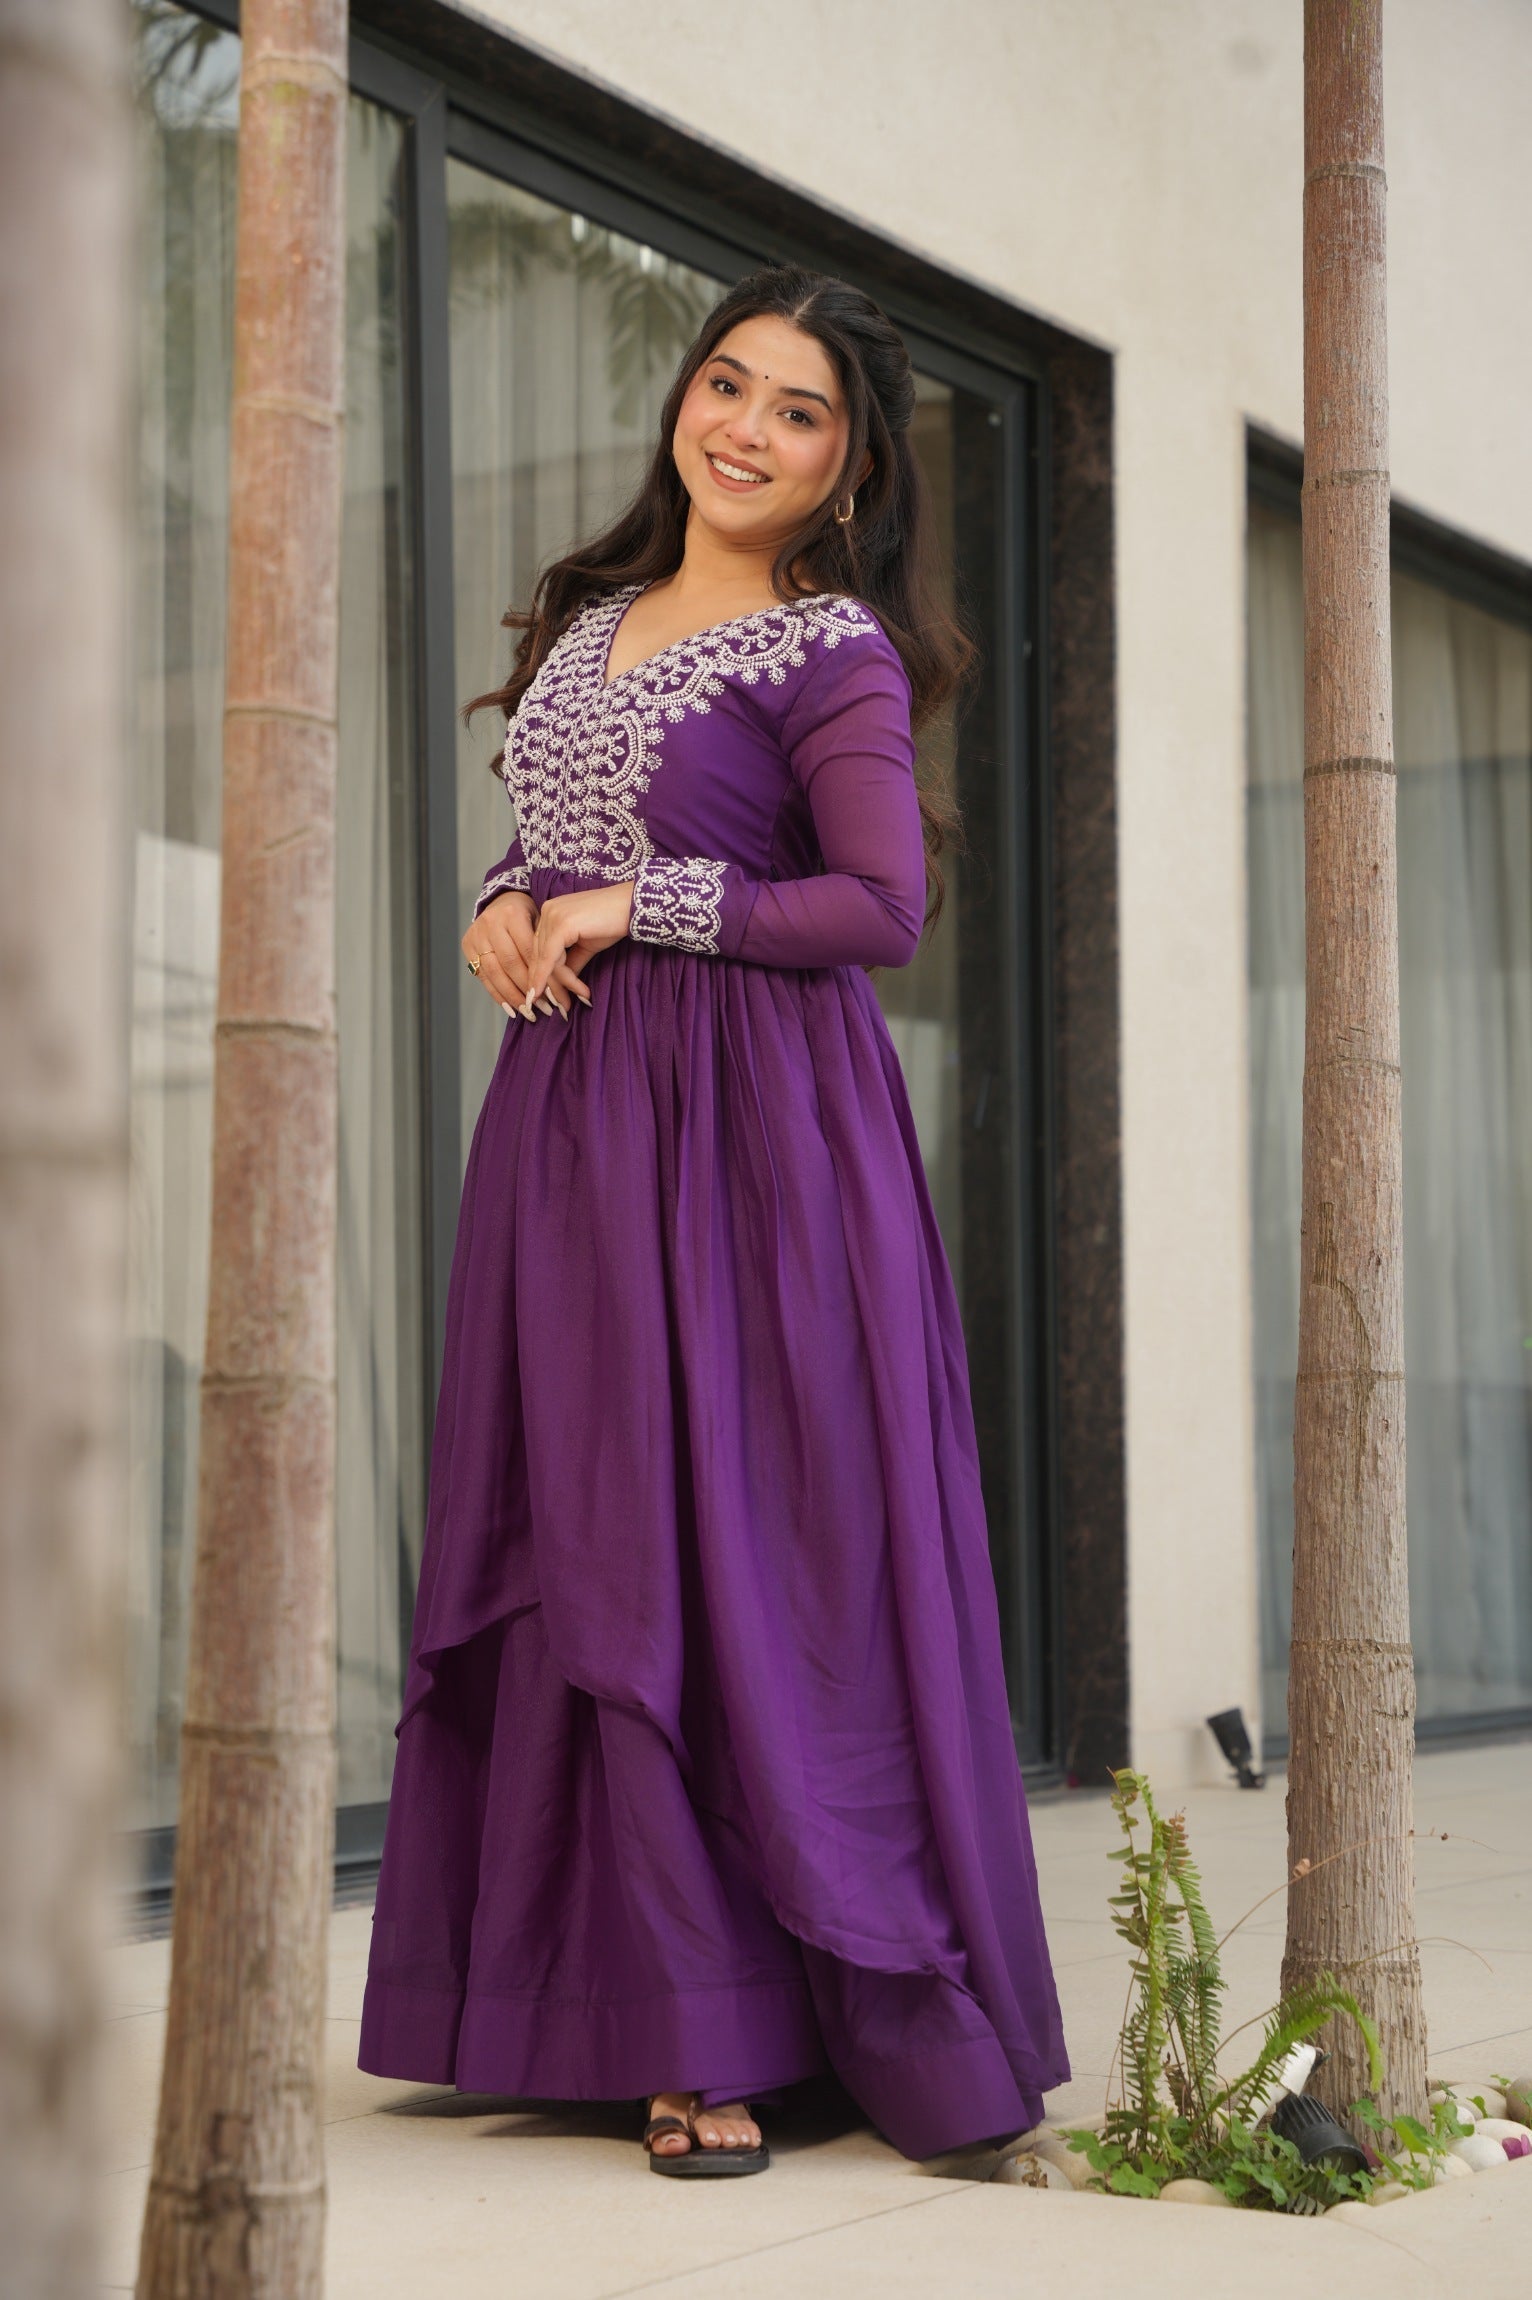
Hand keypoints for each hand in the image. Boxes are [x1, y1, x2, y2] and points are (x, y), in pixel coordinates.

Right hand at [462, 891, 588, 1020]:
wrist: (502, 900)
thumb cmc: (530, 915)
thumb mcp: (543, 922)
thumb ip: (552, 948)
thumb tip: (572, 984)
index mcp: (513, 913)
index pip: (530, 951)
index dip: (543, 975)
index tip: (557, 997)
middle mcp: (492, 923)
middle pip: (511, 963)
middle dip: (529, 989)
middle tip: (546, 1009)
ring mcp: (477, 934)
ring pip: (496, 972)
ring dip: (513, 996)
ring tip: (530, 1013)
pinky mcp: (468, 945)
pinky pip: (483, 976)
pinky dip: (498, 994)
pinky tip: (512, 1008)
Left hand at [525, 882, 633, 1005]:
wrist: (633, 907)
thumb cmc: (613, 923)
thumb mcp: (586, 946)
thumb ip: (570, 962)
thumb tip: (561, 984)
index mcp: (549, 913)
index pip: (540, 949)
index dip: (544, 975)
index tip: (548, 997)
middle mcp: (546, 911)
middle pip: (539, 956)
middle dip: (551, 984)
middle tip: (563, 1006)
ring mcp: (552, 916)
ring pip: (546, 960)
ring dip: (563, 984)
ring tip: (581, 996)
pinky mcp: (561, 925)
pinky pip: (554, 959)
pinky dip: (562, 978)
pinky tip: (572, 991)